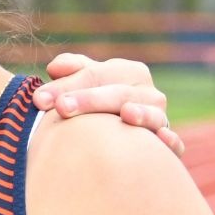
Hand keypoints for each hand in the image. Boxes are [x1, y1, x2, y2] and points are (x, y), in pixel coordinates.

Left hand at [34, 52, 182, 156]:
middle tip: (61, 108)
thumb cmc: (94, 100)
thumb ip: (70, 69)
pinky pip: (174, 144)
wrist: (118, 131)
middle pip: (119, 94)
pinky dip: (170, 141)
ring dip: (140, 115)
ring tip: (126, 114)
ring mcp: (161, 118)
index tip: (40, 99)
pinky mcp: (169, 145)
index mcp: (129, 72)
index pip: (96, 75)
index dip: (67, 85)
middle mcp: (149, 93)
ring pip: (150, 115)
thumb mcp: (83, 80)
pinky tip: (161, 139)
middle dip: (90, 99)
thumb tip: (55, 68)